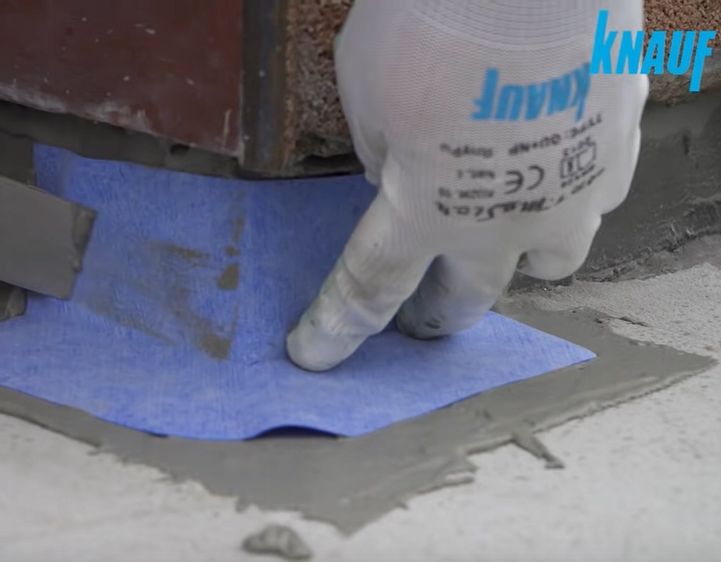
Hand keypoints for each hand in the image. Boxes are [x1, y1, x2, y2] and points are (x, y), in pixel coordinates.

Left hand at [287, 1, 647, 370]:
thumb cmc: (430, 23)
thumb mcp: (367, 89)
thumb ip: (380, 146)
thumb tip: (400, 167)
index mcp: (422, 213)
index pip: (369, 290)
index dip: (335, 327)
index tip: (313, 355)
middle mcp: (501, 224)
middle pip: (466, 298)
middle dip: (437, 315)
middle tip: (420, 318)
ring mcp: (570, 192)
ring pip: (551, 260)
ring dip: (516, 257)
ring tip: (498, 234)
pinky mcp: (618, 148)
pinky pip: (596, 194)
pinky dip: (569, 190)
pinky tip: (554, 160)